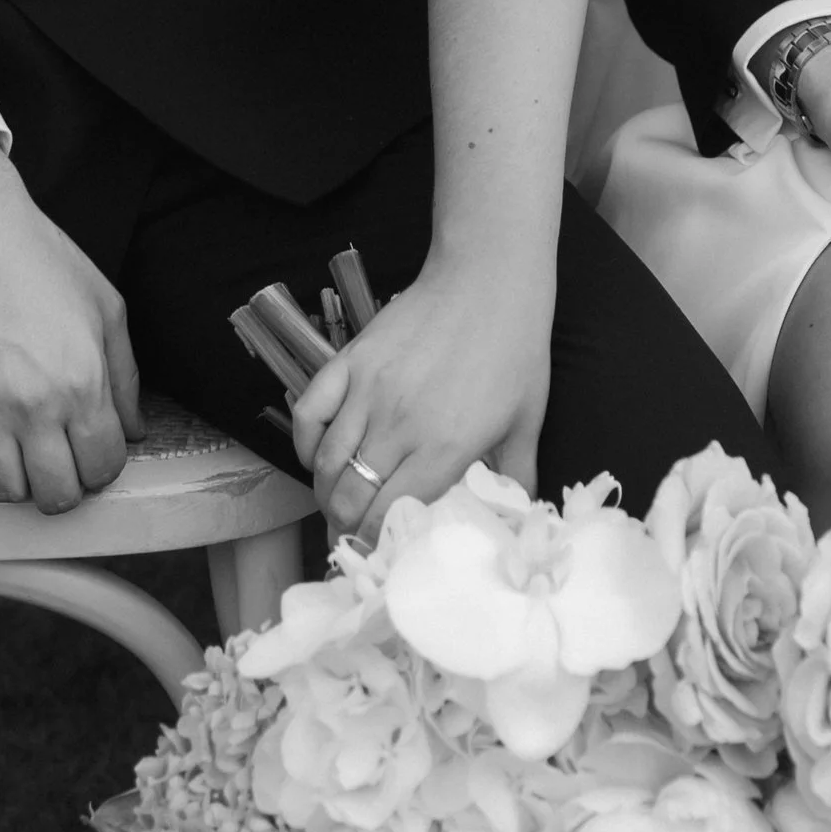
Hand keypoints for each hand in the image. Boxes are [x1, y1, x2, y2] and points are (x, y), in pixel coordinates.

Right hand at [0, 132, 141, 510]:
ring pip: (3, 490)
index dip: (104, 469)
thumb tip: (134, 430)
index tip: (94, 455)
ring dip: (18, 482)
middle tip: (61, 464)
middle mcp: (33, 403)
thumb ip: (124, 378)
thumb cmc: (41, 259)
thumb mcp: (106, 309)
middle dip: (66, 488)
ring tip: (22, 455)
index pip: (103, 467)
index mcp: (82, 381)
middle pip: (55, 494)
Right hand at [291, 265, 551, 542]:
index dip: (378, 542)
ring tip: (335, 505)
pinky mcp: (349, 362)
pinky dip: (303, 444)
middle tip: (353, 535)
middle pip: (349, 498)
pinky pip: (308, 414)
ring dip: (324, 493)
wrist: (488, 280)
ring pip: (324, 463)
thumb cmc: (514, 349)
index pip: (389, 514)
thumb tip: (515, 514)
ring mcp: (367, 391)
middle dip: (345, 527)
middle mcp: (398, 425)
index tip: (380, 551)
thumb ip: (517, 474)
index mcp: (443, 447)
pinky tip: (316, 459)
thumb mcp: (527, 420)